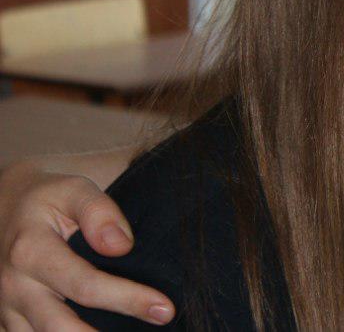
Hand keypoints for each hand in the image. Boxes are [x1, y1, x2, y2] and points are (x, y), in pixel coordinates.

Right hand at [0, 159, 174, 328]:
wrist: (3, 205)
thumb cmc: (47, 199)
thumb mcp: (73, 190)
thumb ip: (99, 212)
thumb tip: (121, 246)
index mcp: (31, 252)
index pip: (85, 285)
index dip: (127, 300)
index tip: (164, 308)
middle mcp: (15, 286)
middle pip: (61, 326)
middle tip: (154, 324)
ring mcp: (7, 307)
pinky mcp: (7, 319)